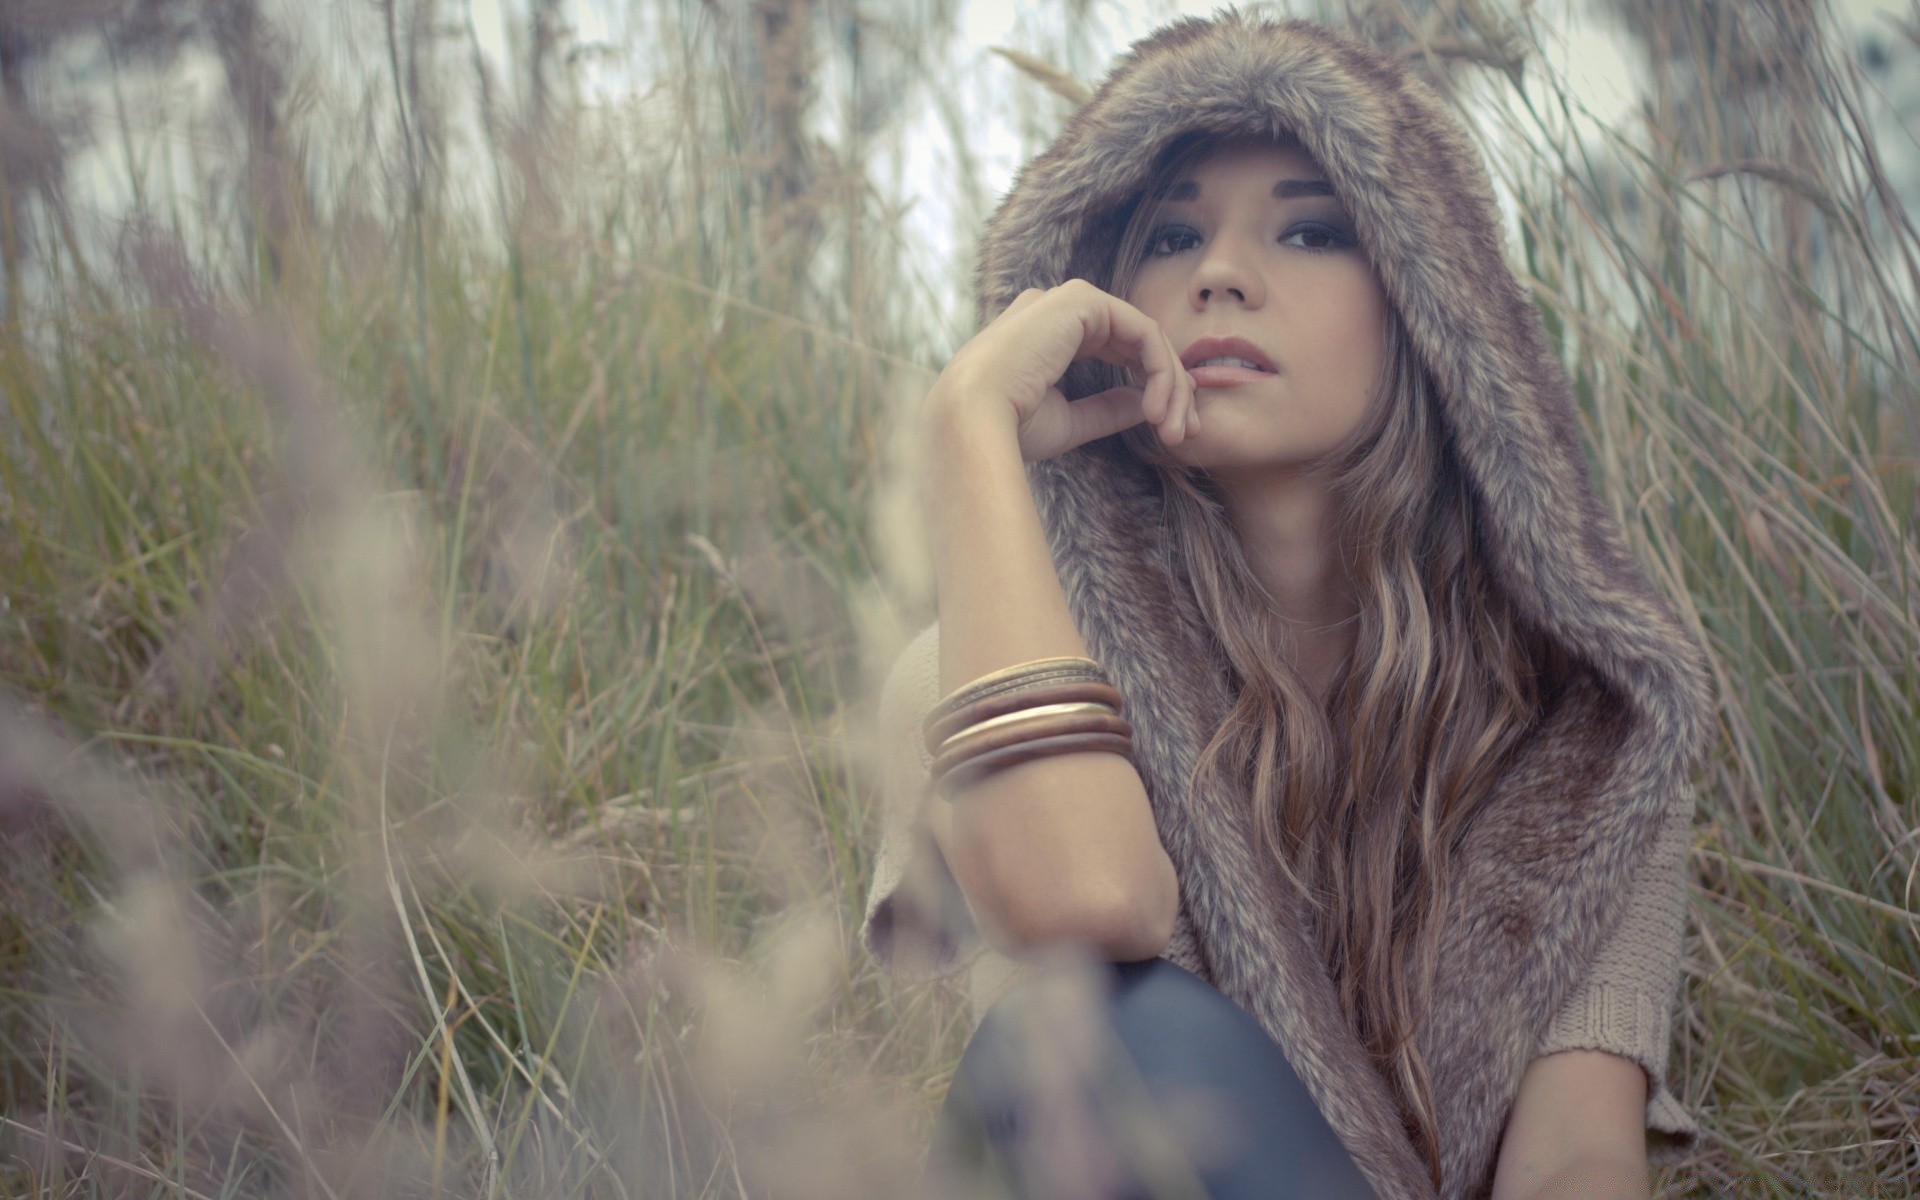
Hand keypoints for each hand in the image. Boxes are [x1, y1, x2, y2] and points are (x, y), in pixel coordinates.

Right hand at [925, 279, 1198, 462]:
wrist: (972, 419)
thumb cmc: (1008, 426)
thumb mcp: (1069, 420)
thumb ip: (1106, 408)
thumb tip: (1143, 404)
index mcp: (1050, 333)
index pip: (1118, 349)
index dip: (1152, 386)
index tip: (1169, 429)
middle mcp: (1060, 309)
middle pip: (1138, 342)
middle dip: (1171, 387)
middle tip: (1185, 432)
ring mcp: (1070, 299)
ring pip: (1146, 337)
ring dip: (1170, 385)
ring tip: (1174, 430)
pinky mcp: (1082, 300)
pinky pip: (1144, 333)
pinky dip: (1160, 372)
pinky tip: (1157, 409)